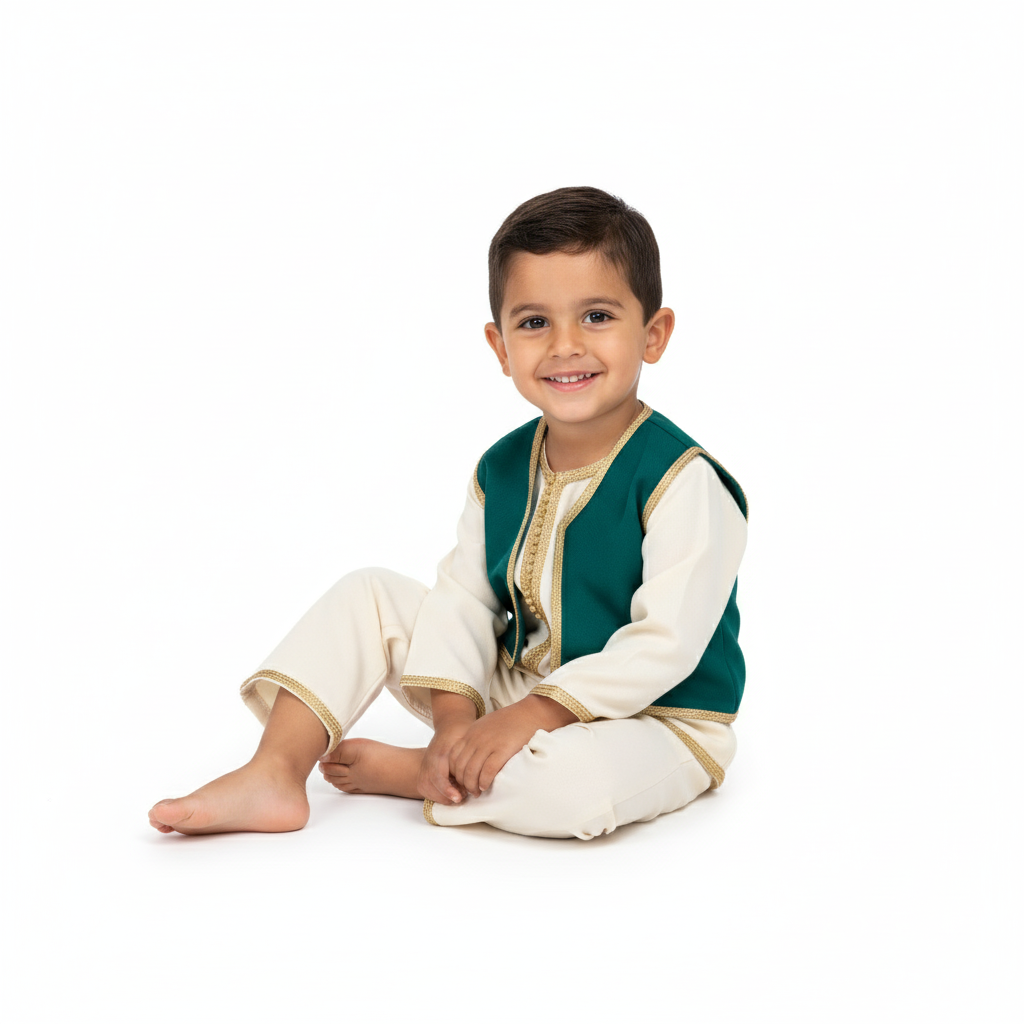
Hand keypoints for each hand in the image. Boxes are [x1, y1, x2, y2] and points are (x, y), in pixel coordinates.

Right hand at [417, 690, 477, 804]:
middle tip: (461, 798)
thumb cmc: (462, 731)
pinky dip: (437, 792)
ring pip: (426, 787)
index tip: (459, 797)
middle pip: (429, 785)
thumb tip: (487, 772)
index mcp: (440, 753)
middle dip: (445, 795)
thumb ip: (475, 756)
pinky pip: (425, 786)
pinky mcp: (424, 767)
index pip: (438, 776)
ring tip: (458, 795)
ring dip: (441, 795)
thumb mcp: (470, 740)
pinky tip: (452, 792)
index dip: (447, 790)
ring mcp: (425, 763)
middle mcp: (429, 759)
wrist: (450, 723)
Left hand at [449, 694, 577, 796]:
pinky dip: (484, 781)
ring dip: (472, 785)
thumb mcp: (488, 724)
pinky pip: (487, 771)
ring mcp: (489, 744)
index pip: (453, 756)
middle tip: (469, 790)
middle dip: (462, 782)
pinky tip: (486, 786)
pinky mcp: (503, 750)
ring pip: (471, 771)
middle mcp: (476, 738)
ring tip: (477, 792)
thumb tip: (473, 756)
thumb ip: (478, 737)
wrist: (531, 713)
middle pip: (460, 766)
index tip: (461, 780)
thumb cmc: (512, 721)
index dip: (455, 771)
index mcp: (472, 732)